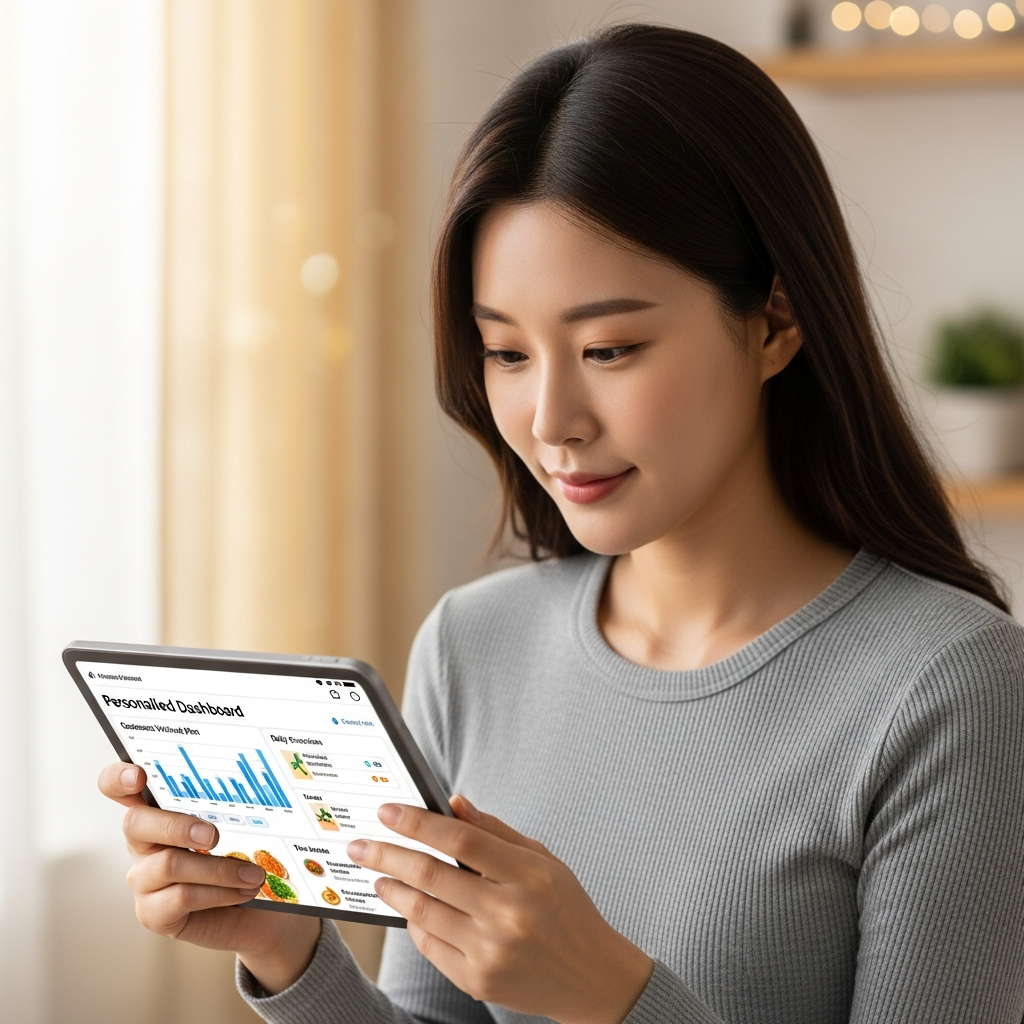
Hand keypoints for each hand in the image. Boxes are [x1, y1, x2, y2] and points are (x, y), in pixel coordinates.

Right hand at [98, 762, 319, 993]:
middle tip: (214, 835)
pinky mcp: (152, 912)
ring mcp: (143, 878)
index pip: (118, 786)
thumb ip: (231, 803)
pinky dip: (219, 893)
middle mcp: (143, 842)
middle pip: (135, 823)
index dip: (119, 777)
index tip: (138, 776)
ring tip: (253, 874)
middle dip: (176, 825)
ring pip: (169, 864)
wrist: (254, 911)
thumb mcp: (238, 824)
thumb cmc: (243, 857)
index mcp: (157, 810)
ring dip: (219, 869)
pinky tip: (243, 891)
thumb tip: (259, 777)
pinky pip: (182, 897)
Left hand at [348, 796, 652, 1023]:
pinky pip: (430, 945)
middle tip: (359, 845)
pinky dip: (414, 922)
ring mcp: (490, 951)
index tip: (387, 811)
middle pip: (432, 875)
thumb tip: (453, 802)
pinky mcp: (477, 980)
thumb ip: (496, 831)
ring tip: (377, 874)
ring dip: (392, 889)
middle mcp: (507, 915)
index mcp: (527, 875)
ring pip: (423, 912)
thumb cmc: (566, 909)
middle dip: (387, 855)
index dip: (418, 823)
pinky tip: (407, 906)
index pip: (461, 839)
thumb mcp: (542, 861)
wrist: (591, 978)